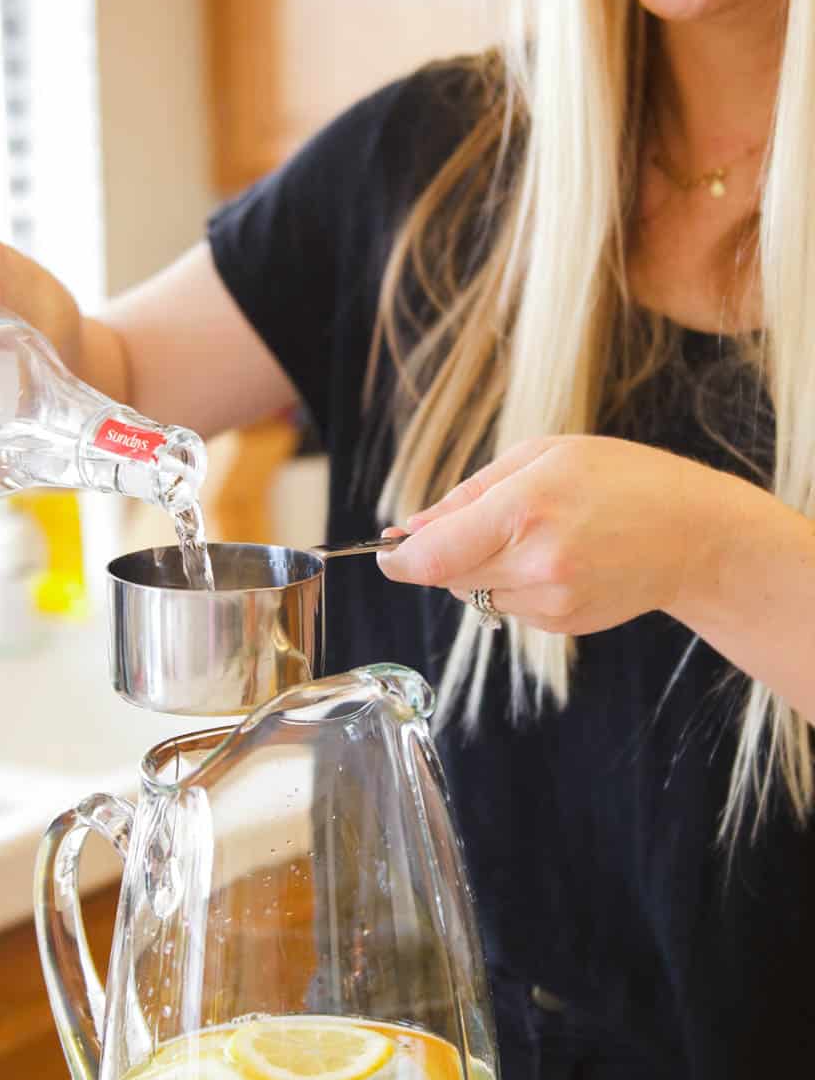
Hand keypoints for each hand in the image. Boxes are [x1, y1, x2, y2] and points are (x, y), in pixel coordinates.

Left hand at [378, 435, 733, 633]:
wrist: (694, 535)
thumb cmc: (621, 479)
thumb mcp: (545, 456)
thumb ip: (469, 493)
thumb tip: (412, 527)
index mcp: (525, 509)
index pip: (432, 555)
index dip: (397, 558)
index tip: (385, 550)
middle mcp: (535, 562)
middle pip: (445, 576)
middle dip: (440, 554)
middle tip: (470, 526)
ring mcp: (550, 600)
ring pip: (474, 593)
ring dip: (481, 568)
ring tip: (534, 536)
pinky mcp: (561, 624)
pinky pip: (507, 607)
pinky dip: (513, 585)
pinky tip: (555, 560)